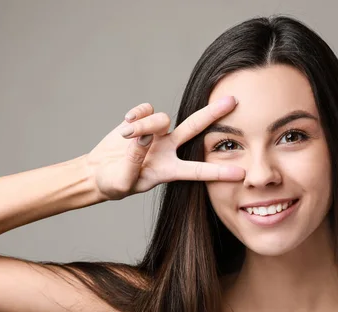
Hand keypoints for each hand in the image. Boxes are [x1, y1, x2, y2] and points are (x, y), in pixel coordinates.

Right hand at [85, 96, 245, 200]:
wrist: (97, 172)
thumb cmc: (112, 184)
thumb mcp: (122, 181)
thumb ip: (133, 160)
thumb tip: (144, 134)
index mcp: (168, 170)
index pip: (197, 171)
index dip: (218, 172)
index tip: (240, 174)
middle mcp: (167, 149)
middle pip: (194, 129)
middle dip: (213, 114)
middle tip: (233, 100)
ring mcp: (155, 134)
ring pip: (162, 118)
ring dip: (145, 123)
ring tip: (126, 134)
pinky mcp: (141, 121)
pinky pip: (146, 109)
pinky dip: (137, 115)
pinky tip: (126, 123)